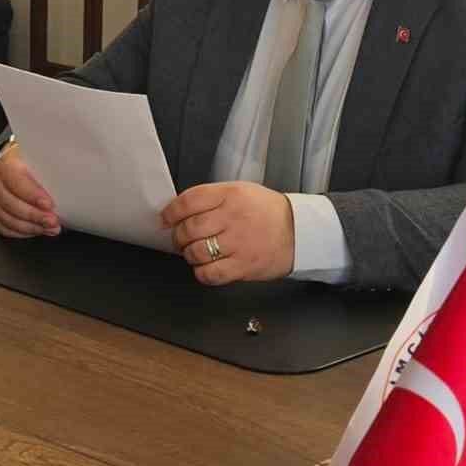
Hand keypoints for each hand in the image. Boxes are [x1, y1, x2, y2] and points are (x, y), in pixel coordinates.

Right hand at [0, 140, 60, 238]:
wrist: (22, 161)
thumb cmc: (36, 160)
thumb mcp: (46, 154)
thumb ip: (55, 161)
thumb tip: (76, 170)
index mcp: (8, 161)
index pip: (13, 176)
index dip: (30, 193)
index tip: (49, 204)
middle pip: (8, 201)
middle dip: (33, 215)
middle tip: (53, 220)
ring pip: (4, 217)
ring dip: (30, 226)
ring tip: (50, 228)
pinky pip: (3, 226)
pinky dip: (22, 232)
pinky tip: (38, 230)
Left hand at [161, 182, 294, 284]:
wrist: (300, 231)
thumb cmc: (268, 212)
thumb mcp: (241, 191)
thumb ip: (212, 198)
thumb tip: (179, 211)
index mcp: (230, 194)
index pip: (189, 201)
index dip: (171, 212)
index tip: (164, 219)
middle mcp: (233, 217)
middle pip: (189, 228)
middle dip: (178, 236)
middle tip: (181, 238)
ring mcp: (238, 243)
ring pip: (196, 252)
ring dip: (189, 254)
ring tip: (195, 252)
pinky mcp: (243, 266)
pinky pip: (210, 274)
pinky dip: (201, 272)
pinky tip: (206, 266)